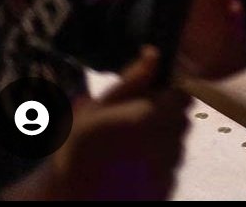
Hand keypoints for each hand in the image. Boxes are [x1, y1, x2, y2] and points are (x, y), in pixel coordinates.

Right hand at [4, 46, 189, 200]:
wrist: (62, 204)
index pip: (183, 94)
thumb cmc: (74, 152)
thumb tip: (155, 52)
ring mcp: (166, 172)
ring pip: (177, 146)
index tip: (152, 96)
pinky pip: (171, 170)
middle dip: (165, 117)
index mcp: (148, 117)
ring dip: (162, 142)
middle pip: (181, 120)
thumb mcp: (95, 109)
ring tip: (128, 149)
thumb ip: (132, 80)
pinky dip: (157, 167)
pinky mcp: (164, 192)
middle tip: (135, 123)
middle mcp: (163, 144)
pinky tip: (131, 170)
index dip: (169, 93)